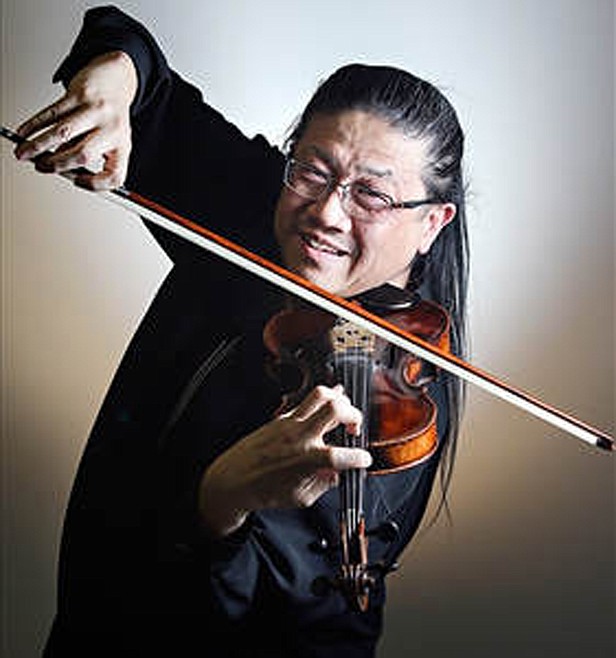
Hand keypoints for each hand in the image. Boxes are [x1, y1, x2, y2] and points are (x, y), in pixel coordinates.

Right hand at [14, 50, 136, 190]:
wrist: (115, 81)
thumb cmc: (110, 117)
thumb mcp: (108, 140)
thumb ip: (85, 154)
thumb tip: (56, 166)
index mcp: (123, 146)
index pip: (114, 176)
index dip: (95, 185)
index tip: (77, 182)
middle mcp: (112, 129)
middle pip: (83, 155)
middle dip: (57, 164)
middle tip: (41, 167)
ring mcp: (96, 111)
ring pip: (63, 133)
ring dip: (38, 146)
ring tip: (23, 153)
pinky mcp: (79, 94)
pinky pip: (52, 113)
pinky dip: (34, 125)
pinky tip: (24, 133)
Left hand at [198, 385, 371, 537]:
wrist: (232, 482)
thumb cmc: (263, 491)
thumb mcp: (301, 497)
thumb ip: (323, 484)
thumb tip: (337, 474)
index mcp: (308, 460)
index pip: (344, 455)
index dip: (361, 458)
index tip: (365, 460)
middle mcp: (300, 437)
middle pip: (336, 409)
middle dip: (355, 415)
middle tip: (355, 427)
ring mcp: (289, 424)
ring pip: (320, 395)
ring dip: (338, 399)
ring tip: (342, 410)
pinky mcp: (280, 419)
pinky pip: (304, 402)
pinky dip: (320, 401)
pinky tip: (326, 406)